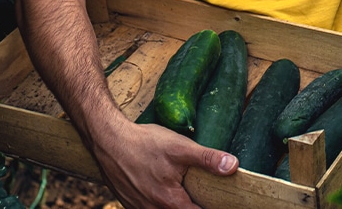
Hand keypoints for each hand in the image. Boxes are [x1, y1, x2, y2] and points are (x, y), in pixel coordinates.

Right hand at [92, 119, 238, 208]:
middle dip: (192, 205)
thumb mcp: (180, 148)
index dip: (211, 208)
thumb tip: (233, 166)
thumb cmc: (144, 143)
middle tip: (200, 194)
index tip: (219, 201)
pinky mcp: (129, 202)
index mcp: (171, 203)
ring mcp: (139, 208)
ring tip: (182, 190)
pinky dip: (158, 202)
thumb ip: (207, 159)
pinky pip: (147, 208)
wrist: (107, 140)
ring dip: (174, 204)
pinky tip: (161, 189)